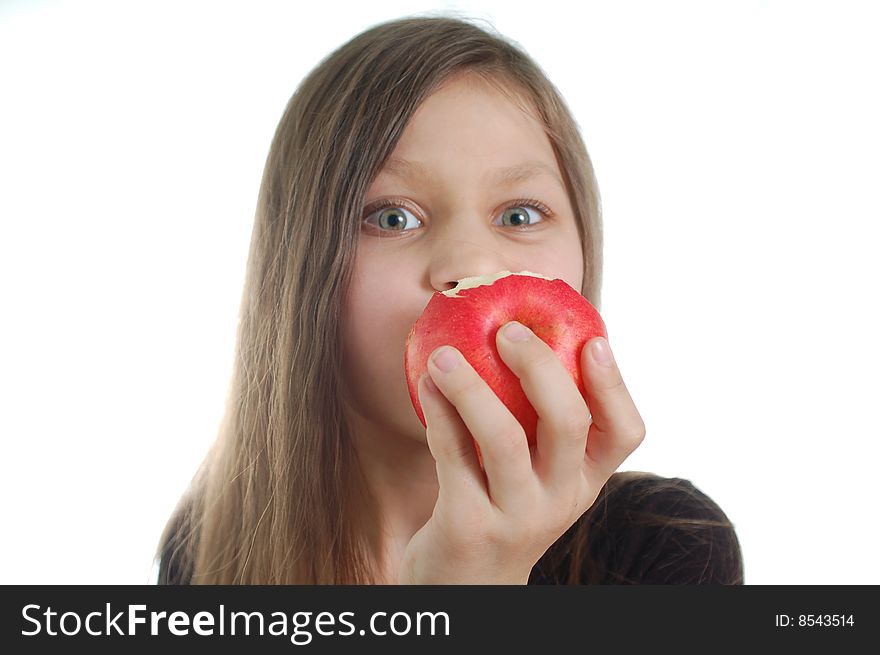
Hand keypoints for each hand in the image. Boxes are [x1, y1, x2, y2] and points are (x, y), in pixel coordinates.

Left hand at [398, 321, 645, 583]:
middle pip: (567, 422)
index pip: (625, 431)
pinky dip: (439, 412)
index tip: (593, 340)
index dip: (614, 383)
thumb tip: (525, 338)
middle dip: (539, 365)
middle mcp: (561, 500)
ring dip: (470, 386)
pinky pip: (452, 454)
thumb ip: (541, 427)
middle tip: (508, 331)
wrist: (467, 587)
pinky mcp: (468, 525)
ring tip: (444, 355)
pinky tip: (426, 384)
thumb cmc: (503, 511)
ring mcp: (516, 516)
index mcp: (585, 480)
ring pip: (503, 437)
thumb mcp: (539, 479)